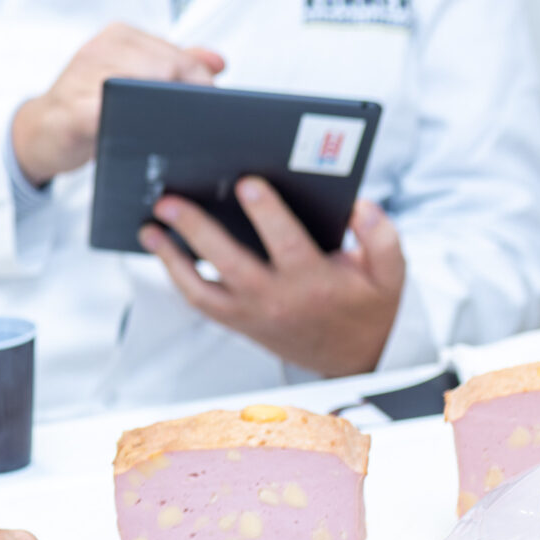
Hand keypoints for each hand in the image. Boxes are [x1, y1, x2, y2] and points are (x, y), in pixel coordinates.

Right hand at [10, 23, 225, 186]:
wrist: (38, 133)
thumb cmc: (86, 106)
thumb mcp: (130, 78)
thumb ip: (174, 66)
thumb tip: (218, 62)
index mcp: (119, 36)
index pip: (176, 53)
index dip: (199, 81)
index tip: (207, 104)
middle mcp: (100, 49)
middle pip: (166, 68)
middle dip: (185, 97)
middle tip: (191, 122)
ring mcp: (83, 76)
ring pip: (143, 89)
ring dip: (161, 112)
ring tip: (163, 129)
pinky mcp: (72, 110)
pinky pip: (112, 114)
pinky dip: (131, 125)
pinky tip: (139, 135)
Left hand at [141, 185, 404, 375]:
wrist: (355, 356)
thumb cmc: (369, 304)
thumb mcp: (391, 273)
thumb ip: (381, 236)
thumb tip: (359, 205)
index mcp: (315, 282)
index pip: (287, 244)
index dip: (267, 213)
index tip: (246, 182)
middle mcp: (277, 300)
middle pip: (229, 263)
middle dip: (197, 231)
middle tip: (168, 200)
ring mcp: (251, 315)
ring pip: (201, 289)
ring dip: (170, 258)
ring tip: (148, 227)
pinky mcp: (237, 322)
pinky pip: (199, 302)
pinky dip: (176, 276)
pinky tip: (161, 249)